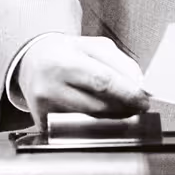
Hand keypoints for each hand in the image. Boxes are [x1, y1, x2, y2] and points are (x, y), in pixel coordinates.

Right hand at [16, 34, 150, 129]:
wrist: (31, 62)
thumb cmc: (66, 52)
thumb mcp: (93, 45)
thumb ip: (119, 61)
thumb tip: (138, 83)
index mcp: (64, 62)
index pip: (102, 81)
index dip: (127, 93)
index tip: (144, 99)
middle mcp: (51, 87)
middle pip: (97, 106)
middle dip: (124, 107)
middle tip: (139, 105)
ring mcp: (44, 109)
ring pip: (89, 120)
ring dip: (113, 117)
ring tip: (125, 108)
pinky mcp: (42, 124)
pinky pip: (77, 129)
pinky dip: (95, 124)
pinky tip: (103, 115)